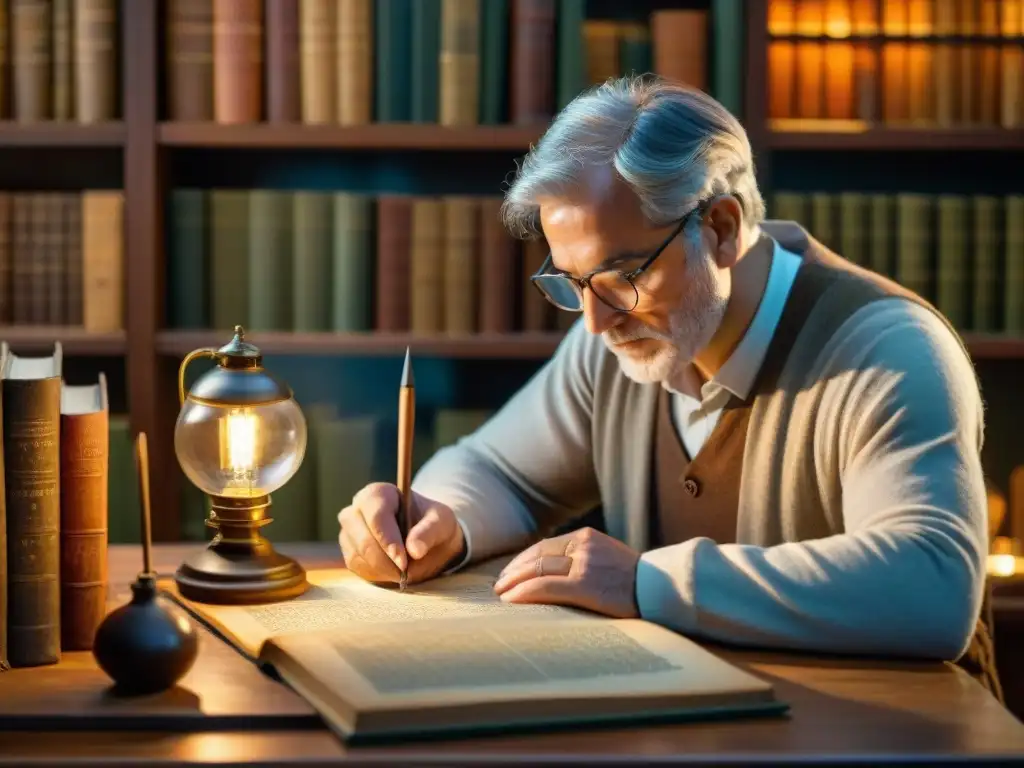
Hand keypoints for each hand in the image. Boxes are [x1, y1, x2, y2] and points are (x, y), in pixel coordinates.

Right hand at [338, 482, 464, 585]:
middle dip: (386, 561)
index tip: (403, 561)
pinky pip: (357, 567)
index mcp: (378, 493)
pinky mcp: (349, 551)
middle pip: (363, 538)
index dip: (388, 540)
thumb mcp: (441, 523)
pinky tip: (393, 571)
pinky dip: (376, 574)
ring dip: (383, 570)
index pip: (377, 516)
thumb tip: (414, 550)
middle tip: (406, 573)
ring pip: (358, 556)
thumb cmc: (431, 524)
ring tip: (404, 571)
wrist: (424, 539)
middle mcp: (356, 509)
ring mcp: (349, 531)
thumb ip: (429, 533)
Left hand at [492, 527, 640, 618]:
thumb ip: (584, 559)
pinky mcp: (584, 585)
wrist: (662, 588)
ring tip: (502, 594)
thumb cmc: (636, 580)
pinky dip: (524, 593)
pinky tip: (512, 600)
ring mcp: (583, 564)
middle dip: (514, 570)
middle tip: (500, 584)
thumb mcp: (608, 558)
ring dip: (514, 582)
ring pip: (537, 569)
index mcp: (587, 536)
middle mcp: (582, 545)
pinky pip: (545, 587)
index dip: (523, 559)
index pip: (545, 545)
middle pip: (537, 555)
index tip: (511, 572)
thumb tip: (555, 573)